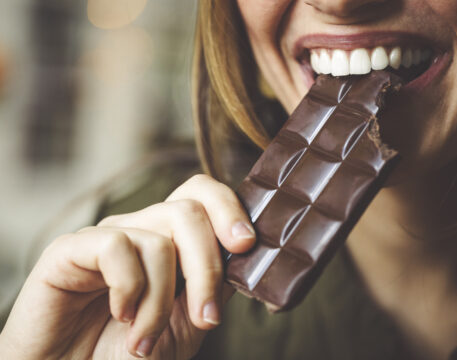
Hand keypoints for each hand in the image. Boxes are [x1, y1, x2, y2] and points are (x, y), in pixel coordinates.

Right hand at [0, 175, 254, 358]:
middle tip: (207, 317)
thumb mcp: (185, 325)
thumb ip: (213, 287)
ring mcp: (107, 236)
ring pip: (159, 238)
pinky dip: (129, 289)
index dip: (228, 209)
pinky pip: (116, 247)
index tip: (247, 246)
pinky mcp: (71, 248)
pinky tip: (120, 315)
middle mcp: (140, 231)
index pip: (201, 196)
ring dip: (161, 301)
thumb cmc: (127, 354)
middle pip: (188, 211)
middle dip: (207, 267)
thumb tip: (244, 256)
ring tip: (146, 340)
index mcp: (169, 241)